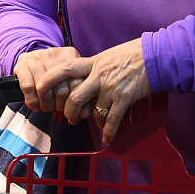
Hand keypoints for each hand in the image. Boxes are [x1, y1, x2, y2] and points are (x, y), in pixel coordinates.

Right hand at [13, 46, 81, 112]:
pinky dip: (32, 101)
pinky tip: (34, 106)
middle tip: (57, 109)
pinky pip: (28, 88)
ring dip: (45, 104)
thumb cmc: (55, 73)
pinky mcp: (22, 64)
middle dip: (59, 105)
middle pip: (61, 88)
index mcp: (69, 54)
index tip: (71, 108)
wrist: (32, 61)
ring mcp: (36, 57)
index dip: (74, 100)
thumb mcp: (69, 74)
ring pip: (43, 90)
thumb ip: (78, 86)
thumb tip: (85, 110)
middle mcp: (53, 53)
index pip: (77, 83)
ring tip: (46, 108)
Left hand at [37, 37, 151, 143]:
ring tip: (85, 122)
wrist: (155, 56)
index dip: (50, 78)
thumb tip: (82, 79)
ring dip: (87, 120)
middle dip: (68, 111)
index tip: (39, 87)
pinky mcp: (125, 98)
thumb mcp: (107, 56)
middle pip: (74, 96)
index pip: (66, 69)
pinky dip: (109, 131)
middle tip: (67, 116)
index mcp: (93, 63)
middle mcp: (99, 75)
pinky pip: (112, 119)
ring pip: (91, 110)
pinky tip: (107, 138)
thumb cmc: (131, 55)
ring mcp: (111, 88)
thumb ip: (93, 68)